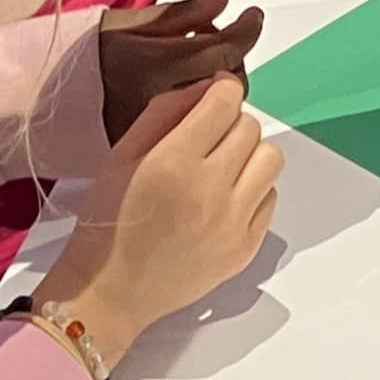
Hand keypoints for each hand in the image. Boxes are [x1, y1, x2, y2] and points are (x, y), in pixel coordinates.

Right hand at [37, 75, 280, 373]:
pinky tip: (225, 200)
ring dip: (249, 155)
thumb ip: (164, 112)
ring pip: (270, 159)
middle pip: (250, 127)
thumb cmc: (108, 220)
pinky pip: (271, 198)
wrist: (112, 292)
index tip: (214, 96)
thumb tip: (206, 86)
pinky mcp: (246, 249)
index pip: (225, 102)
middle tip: (207, 140)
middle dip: (230, 124)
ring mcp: (233, 223)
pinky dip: (253, 191)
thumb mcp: (120, 155)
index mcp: (173, 162)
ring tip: (223, 168)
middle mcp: (210, 190)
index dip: (222, 90)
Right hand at [97, 0, 264, 143]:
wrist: (51, 104)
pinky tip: (196, 107)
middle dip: (232, 60)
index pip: (222, 49)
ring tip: (203, 77)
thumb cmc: (88, 60)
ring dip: (225, 91)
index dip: (245, 29)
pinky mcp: (164, 157)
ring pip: (223, 115)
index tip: (252, 16)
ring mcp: (167, 135)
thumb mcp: (128, 24)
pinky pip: (205, 139)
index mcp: (158, 65)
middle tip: (218, 44)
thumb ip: (181, 14)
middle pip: (229, 84)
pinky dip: (211, 120)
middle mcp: (167, 103)